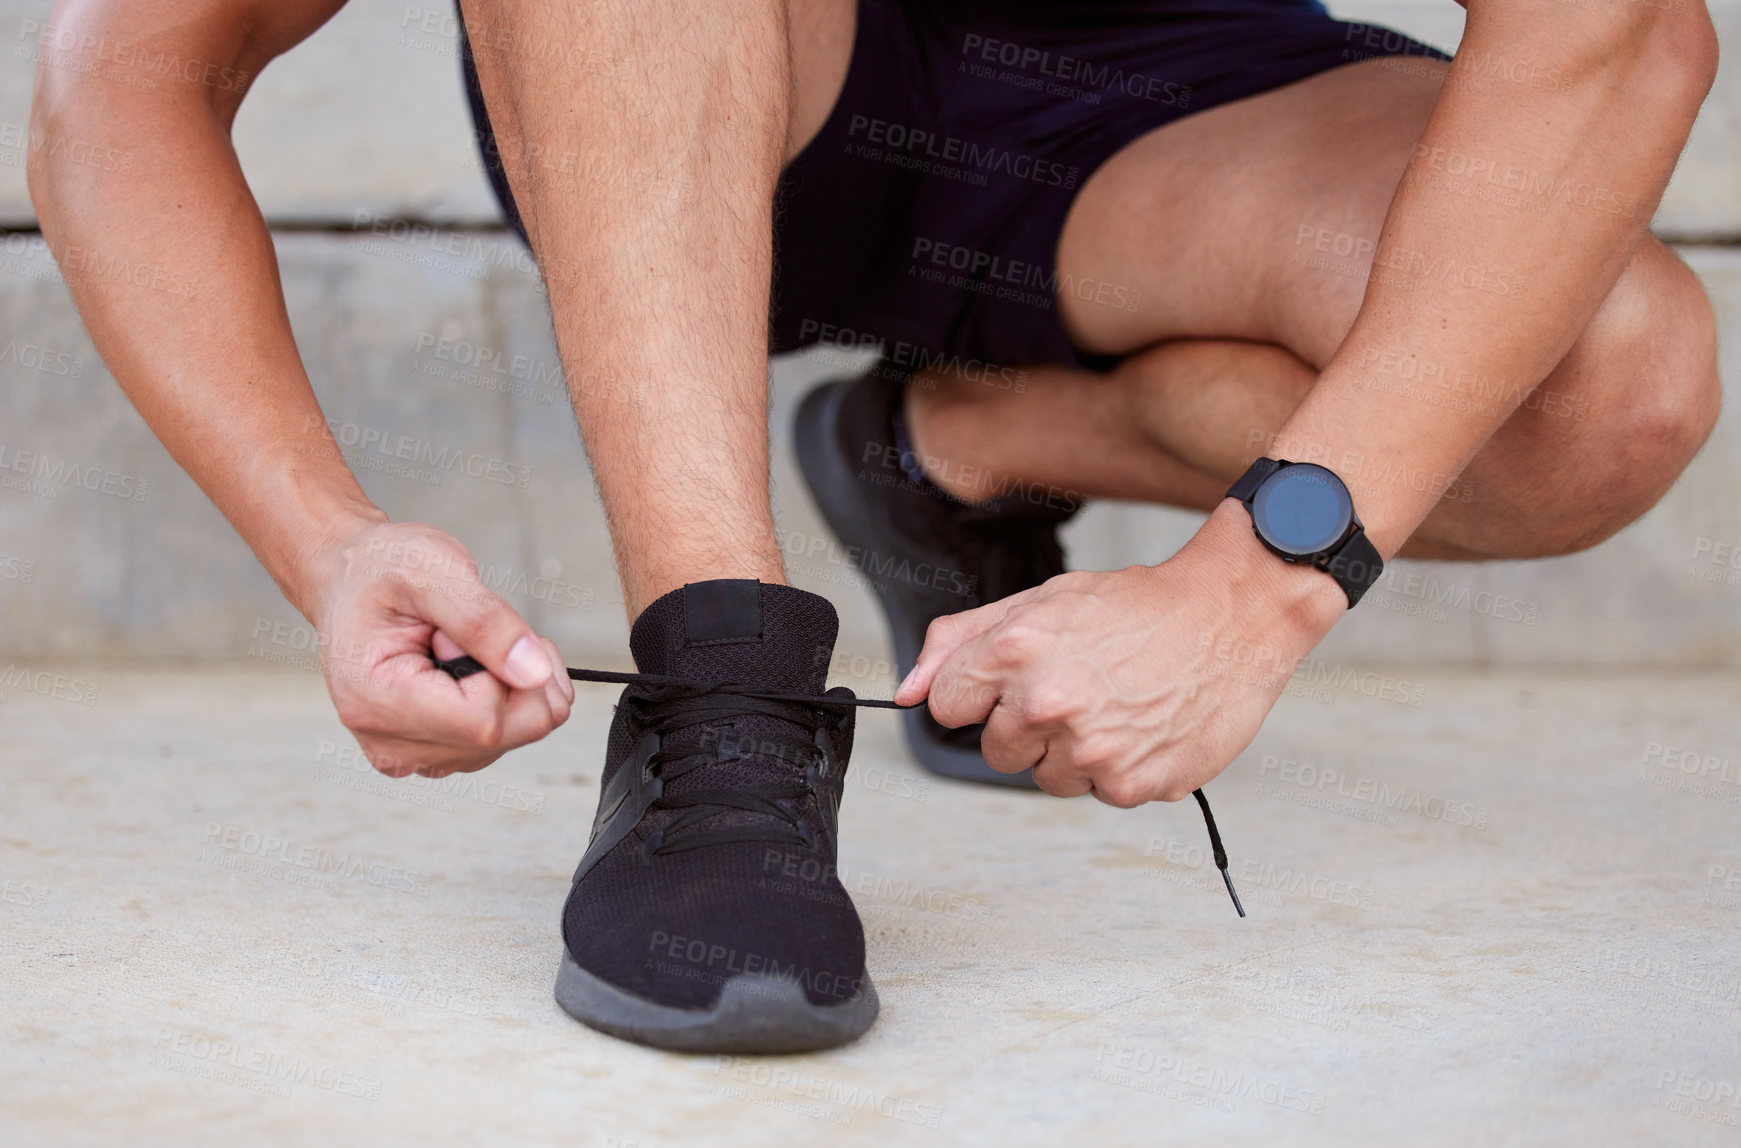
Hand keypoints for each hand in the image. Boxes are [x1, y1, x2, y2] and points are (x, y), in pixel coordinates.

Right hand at [306, 520, 573, 778]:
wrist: (353, 582)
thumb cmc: (380, 570)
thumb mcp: (431, 569)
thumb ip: (485, 622)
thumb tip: (535, 673)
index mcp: (374, 704)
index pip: (484, 719)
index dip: (496, 665)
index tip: (455, 631)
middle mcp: (392, 746)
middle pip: (507, 733)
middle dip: (516, 674)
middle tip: (468, 633)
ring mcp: (417, 756)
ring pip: (518, 734)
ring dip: (515, 681)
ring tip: (463, 645)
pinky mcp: (440, 753)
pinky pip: (511, 735)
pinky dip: (511, 694)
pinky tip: (473, 666)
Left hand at [894, 502, 1345, 805]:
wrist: (1234, 616)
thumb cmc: (1138, 605)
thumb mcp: (1042, 601)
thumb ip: (961, 643)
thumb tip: (903, 693)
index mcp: (1016, 651)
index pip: (947, 706)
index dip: (979, 693)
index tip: (1012, 681)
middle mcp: (1047, 703)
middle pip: (994, 748)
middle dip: (1024, 723)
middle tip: (1078, 686)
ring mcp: (1091, 750)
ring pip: (1044, 777)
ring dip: (1069, 751)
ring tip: (1115, 704)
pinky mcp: (1131, 785)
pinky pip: (1098, 791)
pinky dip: (1117, 766)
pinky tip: (1144, 724)